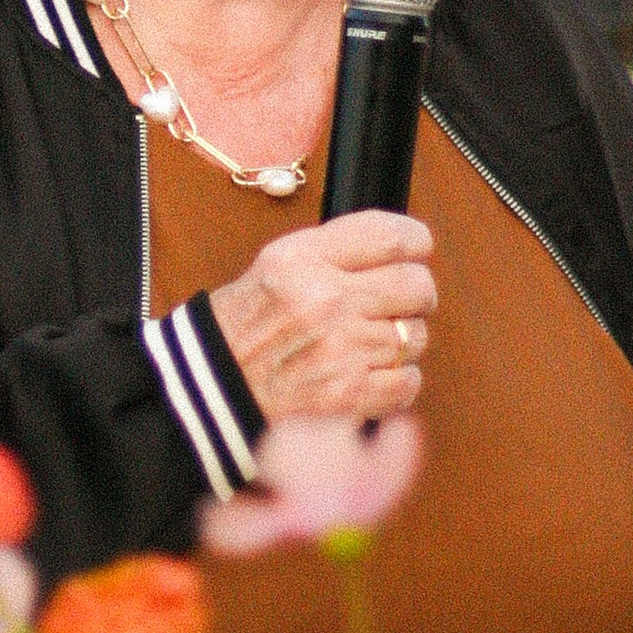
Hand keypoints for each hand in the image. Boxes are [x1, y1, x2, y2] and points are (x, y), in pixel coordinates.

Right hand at [209, 211, 436, 422]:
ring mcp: (340, 350)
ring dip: (401, 341)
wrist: (215, 385)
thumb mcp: (279, 260)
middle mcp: (325, 301)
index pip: (391, 237)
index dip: (416, 241)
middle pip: (417, 285)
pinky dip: (398, 381)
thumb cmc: (248, 324)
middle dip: (415, 293)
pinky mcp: (349, 396)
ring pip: (416, 336)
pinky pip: (408, 382)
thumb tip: (402, 246)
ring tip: (369, 342)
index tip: (417, 248)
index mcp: (305, 260)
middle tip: (397, 301)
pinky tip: (371, 372)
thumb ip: (338, 247)